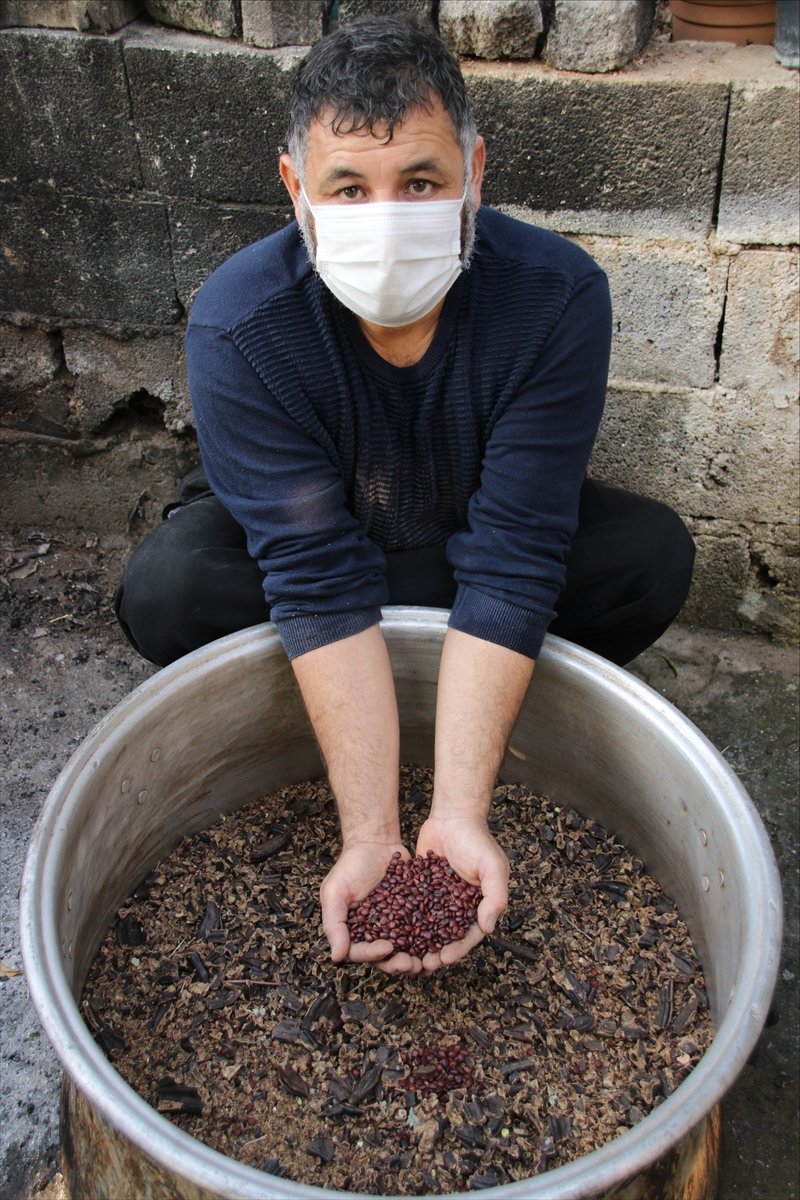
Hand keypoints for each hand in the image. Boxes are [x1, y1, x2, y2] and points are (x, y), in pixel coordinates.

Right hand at [319, 840, 424, 975]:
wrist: (375, 842)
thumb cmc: (350, 865)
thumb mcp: (334, 891)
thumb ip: (334, 923)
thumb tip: (337, 957)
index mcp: (354, 932)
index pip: (361, 953)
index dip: (374, 955)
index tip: (387, 948)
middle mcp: (375, 933)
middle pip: (386, 958)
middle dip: (398, 964)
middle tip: (410, 963)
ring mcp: (396, 924)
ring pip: (406, 949)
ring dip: (416, 958)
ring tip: (427, 960)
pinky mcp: (414, 914)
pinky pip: (423, 930)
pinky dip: (431, 938)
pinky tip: (441, 939)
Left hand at [415, 815, 508, 970]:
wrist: (453, 816)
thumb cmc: (478, 841)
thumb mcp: (493, 868)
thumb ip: (495, 897)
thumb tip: (488, 928)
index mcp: (478, 906)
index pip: (468, 935)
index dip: (457, 950)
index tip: (444, 958)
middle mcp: (458, 907)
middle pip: (446, 937)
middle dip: (435, 953)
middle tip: (421, 965)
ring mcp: (439, 899)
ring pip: (427, 928)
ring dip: (418, 944)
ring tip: (406, 956)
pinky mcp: (421, 889)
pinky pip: (412, 909)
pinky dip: (405, 922)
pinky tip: (393, 932)